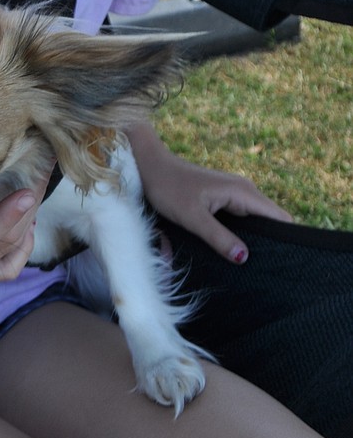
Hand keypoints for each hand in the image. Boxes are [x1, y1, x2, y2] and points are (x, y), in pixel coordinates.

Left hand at [128, 122, 291, 263]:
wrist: (149, 166)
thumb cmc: (169, 188)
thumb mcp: (193, 217)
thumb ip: (219, 238)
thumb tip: (245, 258)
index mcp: (243, 192)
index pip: (281, 218)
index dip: (287, 240)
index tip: (286, 263)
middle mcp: (244, 191)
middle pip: (271, 221)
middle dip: (272, 244)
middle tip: (266, 271)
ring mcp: (234, 194)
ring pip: (256, 221)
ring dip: (255, 240)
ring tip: (251, 266)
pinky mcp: (223, 198)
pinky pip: (242, 219)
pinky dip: (241, 234)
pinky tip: (233, 250)